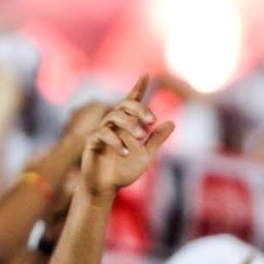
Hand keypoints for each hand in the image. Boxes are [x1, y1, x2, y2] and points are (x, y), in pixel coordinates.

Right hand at [79, 76, 174, 195]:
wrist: (106, 188)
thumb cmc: (123, 170)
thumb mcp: (146, 155)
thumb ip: (157, 139)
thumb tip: (172, 122)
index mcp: (126, 124)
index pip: (132, 102)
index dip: (138, 88)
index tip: (145, 75)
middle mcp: (113, 124)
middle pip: (124, 105)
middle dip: (139, 108)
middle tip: (151, 120)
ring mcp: (101, 131)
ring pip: (114, 117)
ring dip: (129, 125)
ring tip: (140, 137)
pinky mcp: (92, 142)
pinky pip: (103, 134)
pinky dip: (116, 141)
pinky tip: (126, 152)